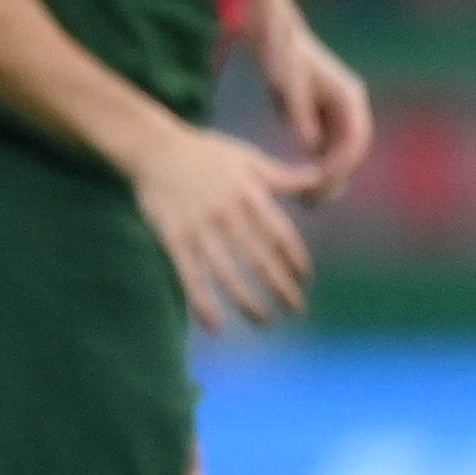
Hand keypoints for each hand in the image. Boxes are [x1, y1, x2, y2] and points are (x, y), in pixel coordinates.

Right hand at [125, 122, 318, 328]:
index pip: (280, 235)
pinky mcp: (174, 241)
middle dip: (280, 288)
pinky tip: (215, 325)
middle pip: (259, 259)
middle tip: (296, 309)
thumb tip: (320, 176)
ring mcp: (200, 230)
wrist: (154, 149)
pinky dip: (203, 302)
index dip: (295, 260)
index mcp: (250, 195)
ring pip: (229, 274)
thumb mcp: (249, 158)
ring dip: (248, 302)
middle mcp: (228, 215)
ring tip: (264, 321)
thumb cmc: (206, 153)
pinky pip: (191, 277)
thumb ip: (283, 176)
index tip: (305, 279)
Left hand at [258, 21, 373, 202]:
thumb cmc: (285, 58)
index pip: (356, 138)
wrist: (280, 41)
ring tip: (308, 201)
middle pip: (353, 151)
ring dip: (330, 178)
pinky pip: (329, 151)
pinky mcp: (327, 120)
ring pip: (342, 155)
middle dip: (337, 178)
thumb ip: (300, 113)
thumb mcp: (290, 83)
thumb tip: (311, 146)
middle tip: (313, 201)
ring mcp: (341, 115)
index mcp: (350, 97)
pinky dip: (320, 169)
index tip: (322, 182)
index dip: (343, 163)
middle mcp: (351, 108)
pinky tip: (303, 186)